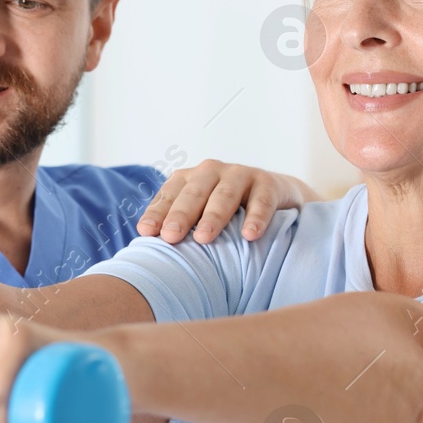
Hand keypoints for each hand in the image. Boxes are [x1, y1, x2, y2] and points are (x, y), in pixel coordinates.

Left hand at [137, 161, 320, 243]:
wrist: (275, 195)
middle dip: (181, 214)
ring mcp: (241, 175)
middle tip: (171, 236)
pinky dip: (256, 218)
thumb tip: (147, 251)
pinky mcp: (268, 184)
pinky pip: (261, 202)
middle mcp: (212, 172)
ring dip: (213, 216)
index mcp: (190, 179)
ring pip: (224, 195)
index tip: (147, 232)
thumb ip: (179, 226)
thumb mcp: (200, 213)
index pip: (169, 194)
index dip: (158, 212)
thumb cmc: (227, 210)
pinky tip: (250, 235)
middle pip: (194, 193)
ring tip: (204, 238)